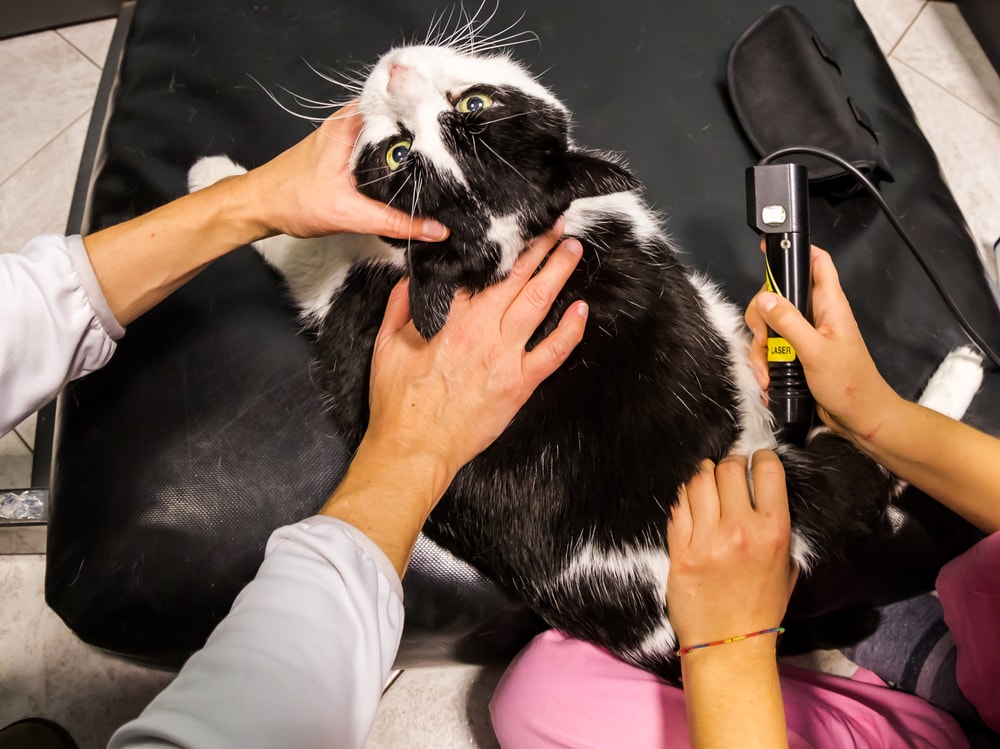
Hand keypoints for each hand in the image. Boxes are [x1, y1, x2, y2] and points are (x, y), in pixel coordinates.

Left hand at [240, 102, 448, 241]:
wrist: (260, 206)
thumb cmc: (292, 199)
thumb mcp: (350, 213)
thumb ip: (395, 221)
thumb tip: (437, 230)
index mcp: (352, 121)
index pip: (401, 101)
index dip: (431, 107)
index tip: (459, 118)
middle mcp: (353, 120)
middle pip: (402, 115)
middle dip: (430, 128)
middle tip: (461, 144)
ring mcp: (351, 133)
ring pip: (394, 132)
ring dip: (417, 143)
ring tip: (450, 156)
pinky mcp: (349, 149)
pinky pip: (384, 146)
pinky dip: (401, 156)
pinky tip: (420, 170)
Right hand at [364, 221, 587, 488]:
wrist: (414, 448)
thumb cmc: (399, 403)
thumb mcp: (386, 346)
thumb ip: (400, 307)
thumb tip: (410, 278)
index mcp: (449, 318)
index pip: (479, 272)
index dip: (498, 247)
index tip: (511, 228)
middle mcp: (481, 331)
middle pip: (515, 278)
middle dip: (538, 247)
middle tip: (555, 225)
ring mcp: (504, 357)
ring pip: (538, 304)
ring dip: (558, 272)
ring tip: (573, 249)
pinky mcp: (519, 384)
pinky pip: (553, 352)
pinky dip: (570, 330)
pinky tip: (582, 309)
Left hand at [666, 452, 797, 651]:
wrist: (729, 643)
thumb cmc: (761, 606)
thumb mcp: (787, 565)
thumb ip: (777, 527)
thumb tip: (765, 491)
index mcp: (773, 531)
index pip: (767, 471)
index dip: (760, 457)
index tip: (756, 459)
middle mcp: (740, 530)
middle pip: (729, 469)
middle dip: (729, 463)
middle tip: (729, 470)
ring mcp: (707, 539)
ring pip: (699, 481)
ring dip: (703, 474)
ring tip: (706, 479)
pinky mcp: (680, 550)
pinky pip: (678, 507)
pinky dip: (684, 497)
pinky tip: (690, 501)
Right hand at [744, 246, 898, 440]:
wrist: (859, 418)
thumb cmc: (848, 383)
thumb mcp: (815, 351)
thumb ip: (789, 322)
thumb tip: (764, 298)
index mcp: (829, 305)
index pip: (817, 263)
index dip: (796, 251)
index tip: (770, 249)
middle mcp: (816, 315)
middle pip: (778, 295)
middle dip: (762, 316)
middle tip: (763, 338)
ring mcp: (804, 335)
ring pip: (769, 325)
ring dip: (761, 348)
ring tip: (767, 370)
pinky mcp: (796, 354)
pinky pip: (771, 349)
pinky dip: (764, 363)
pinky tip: (768, 379)